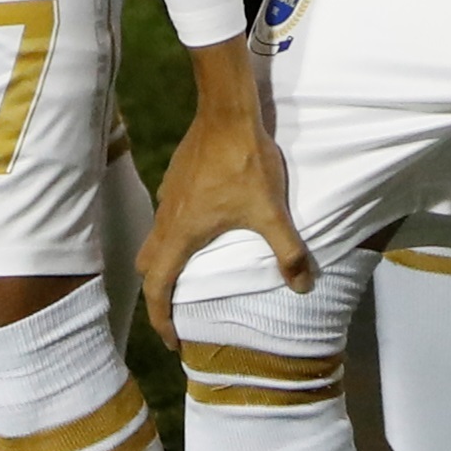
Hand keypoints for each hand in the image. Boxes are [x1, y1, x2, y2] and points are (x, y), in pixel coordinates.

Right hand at [132, 43, 305, 348]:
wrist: (226, 111)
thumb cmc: (244, 162)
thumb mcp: (270, 211)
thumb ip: (287, 252)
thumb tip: (302, 287)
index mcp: (182, 234)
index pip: (159, 287)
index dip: (161, 318)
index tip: (172, 340)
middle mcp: (166, 219)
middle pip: (149, 266)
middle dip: (158, 294)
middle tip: (175, 312)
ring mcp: (167, 196)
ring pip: (156, 239)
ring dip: (166, 262)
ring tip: (190, 274)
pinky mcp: (175, 178)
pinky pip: (166, 217)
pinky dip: (175, 235)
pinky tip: (202, 228)